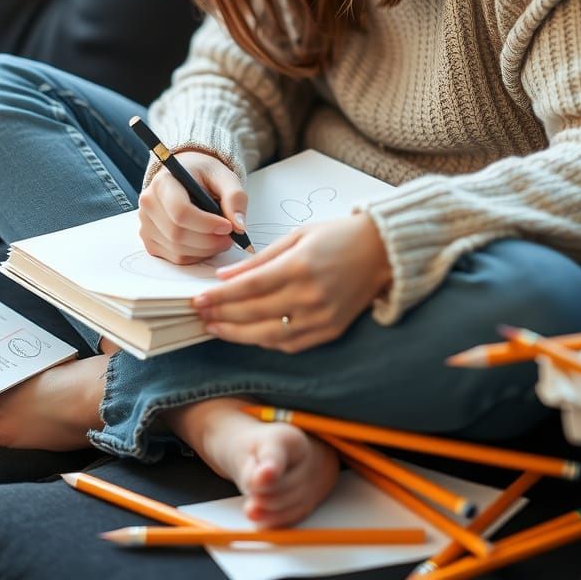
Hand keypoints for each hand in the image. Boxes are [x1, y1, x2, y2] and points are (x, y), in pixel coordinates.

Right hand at [138, 151, 246, 264]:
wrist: (187, 177)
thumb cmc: (204, 175)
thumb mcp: (224, 177)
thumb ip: (235, 198)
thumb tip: (239, 226)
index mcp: (164, 182)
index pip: (180, 211)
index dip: (206, 224)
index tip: (228, 226)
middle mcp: (149, 203)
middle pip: (178, 234)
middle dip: (210, 241)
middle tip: (231, 237)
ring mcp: (146, 224)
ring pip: (177, 250)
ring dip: (206, 250)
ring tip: (222, 238)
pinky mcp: (150, 240)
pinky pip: (175, 258)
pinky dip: (197, 255)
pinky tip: (208, 243)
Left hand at [191, 212, 391, 352]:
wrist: (383, 251)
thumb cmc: (338, 237)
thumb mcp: (296, 236)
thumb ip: (259, 260)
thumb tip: (225, 277)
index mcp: (299, 267)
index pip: (248, 288)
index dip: (219, 297)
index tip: (197, 299)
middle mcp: (309, 296)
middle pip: (253, 314)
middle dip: (221, 315)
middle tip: (199, 314)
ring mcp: (321, 317)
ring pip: (268, 336)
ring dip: (237, 334)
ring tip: (215, 327)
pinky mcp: (330, 330)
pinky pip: (290, 344)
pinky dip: (264, 342)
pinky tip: (247, 334)